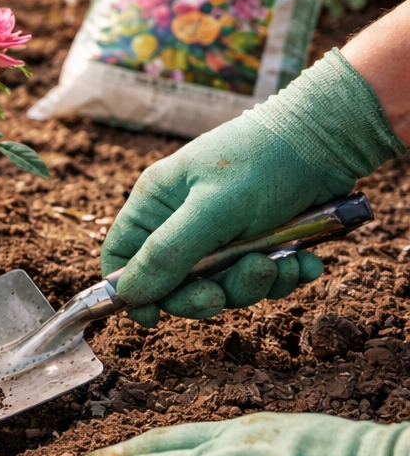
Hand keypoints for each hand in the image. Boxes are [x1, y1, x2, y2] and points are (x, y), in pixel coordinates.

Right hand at [104, 50, 402, 325]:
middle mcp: (184, 220)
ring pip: (223, 285)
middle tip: (229, 291)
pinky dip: (285, 276)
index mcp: (158, 202)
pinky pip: (262, 278)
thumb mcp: (213, 209)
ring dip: (255, 283)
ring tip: (280, 261)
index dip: (132, 289)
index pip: (123, 255)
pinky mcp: (262, 241)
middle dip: (208, 292)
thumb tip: (127, 294)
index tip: (154, 317)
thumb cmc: (264, 161)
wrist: (332, 138)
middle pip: (175, 282)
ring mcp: (224, 233)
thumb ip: (168, 253)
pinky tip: (303, 260)